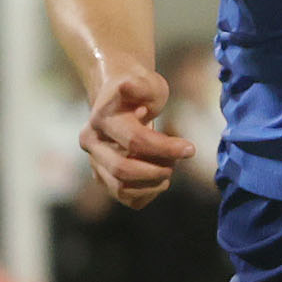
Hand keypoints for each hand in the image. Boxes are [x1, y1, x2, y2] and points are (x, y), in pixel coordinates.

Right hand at [81, 65, 194, 209]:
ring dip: (152, 183)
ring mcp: (95, 164)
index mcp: (100, 120)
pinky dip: (148, 194)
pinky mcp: (104, 178)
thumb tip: (127, 86)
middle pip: (122, 170)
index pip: (133, 141)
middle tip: (176, 162)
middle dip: (157, 170)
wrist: (120, 101)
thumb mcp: (146, 83)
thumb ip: (139, 86)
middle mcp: (92, 145)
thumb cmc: (139, 92)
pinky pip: (127, 199)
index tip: (190, 149)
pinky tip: (159, 178)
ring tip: (167, 167)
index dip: (165, 148)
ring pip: (121, 189)